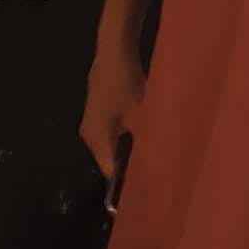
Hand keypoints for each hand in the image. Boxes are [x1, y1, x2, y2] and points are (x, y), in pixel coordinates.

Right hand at [80, 36, 150, 197]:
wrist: (113, 51)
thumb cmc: (126, 84)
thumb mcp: (142, 115)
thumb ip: (147, 142)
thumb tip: (158, 166)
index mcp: (97, 139)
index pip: (110, 172)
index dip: (125, 186)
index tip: (145, 196)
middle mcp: (90, 136)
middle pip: (109, 162)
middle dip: (128, 172)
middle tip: (154, 184)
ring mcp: (92, 125)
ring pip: (111, 149)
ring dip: (127, 157)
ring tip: (151, 166)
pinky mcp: (98, 115)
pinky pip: (111, 137)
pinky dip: (124, 144)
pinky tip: (142, 145)